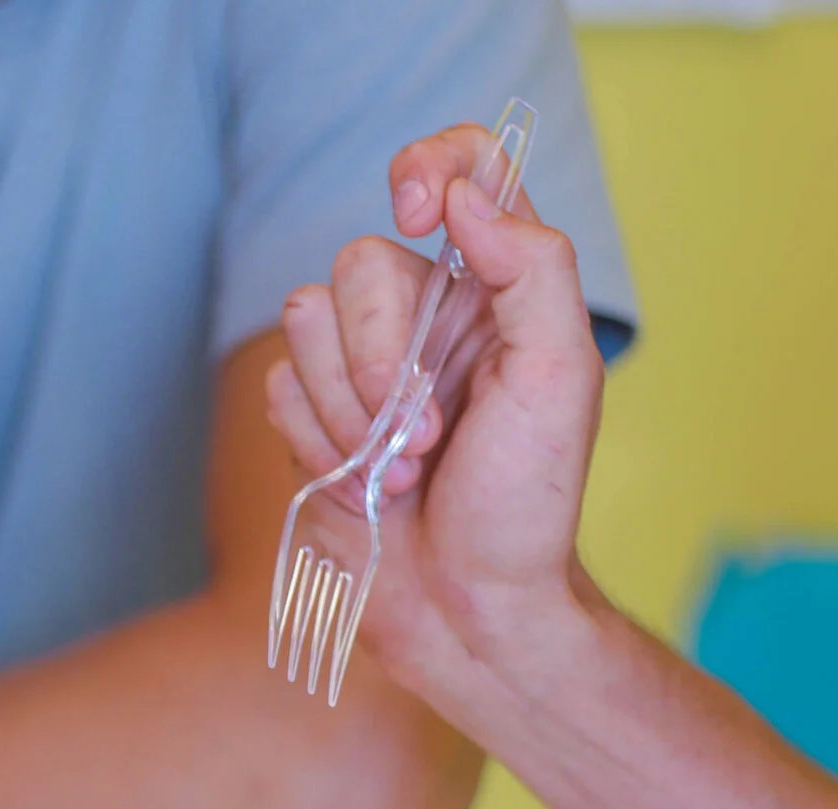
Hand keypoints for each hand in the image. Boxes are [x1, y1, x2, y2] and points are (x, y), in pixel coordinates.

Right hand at [264, 124, 607, 684]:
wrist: (469, 612)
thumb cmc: (529, 505)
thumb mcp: (561, 379)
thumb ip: (532, 268)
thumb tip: (466, 195)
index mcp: (498, 287)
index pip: (464, 166)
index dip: (428, 167)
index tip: (417, 215)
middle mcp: (427, 313)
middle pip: (357, 262)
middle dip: (382, 358)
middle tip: (425, 433)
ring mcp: (363, 366)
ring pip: (301, 321)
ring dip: (350, 411)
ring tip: (400, 470)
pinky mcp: (313, 417)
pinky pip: (276, 385)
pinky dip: (317, 442)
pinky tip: (364, 487)